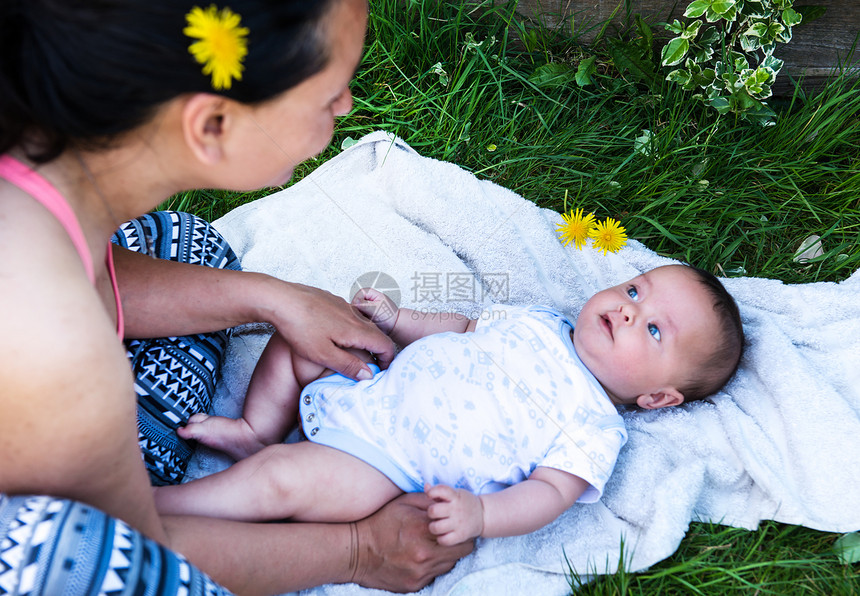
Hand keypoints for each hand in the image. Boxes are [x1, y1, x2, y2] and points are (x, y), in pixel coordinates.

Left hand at [265, 282, 394, 378]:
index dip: (387, 359)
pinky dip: (350, 327)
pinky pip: (348, 315)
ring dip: (363, 338)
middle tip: (369, 365)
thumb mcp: (323, 354)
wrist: (279, 299)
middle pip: (376, 333)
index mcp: (356, 329)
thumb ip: (348, 365)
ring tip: (351, 352)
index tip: (381, 370)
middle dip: (377, 350)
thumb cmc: (299, 328)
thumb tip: (368, 375)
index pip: (385, 344)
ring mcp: (343, 305)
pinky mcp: (331, 300)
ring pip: (362, 323)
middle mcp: (354, 314)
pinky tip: (333, 334)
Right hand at [351, 287, 399, 334]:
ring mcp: (366, 307)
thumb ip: (365, 305)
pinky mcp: (364, 314)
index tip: (358, 308)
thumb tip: (355, 301)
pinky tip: (365, 322)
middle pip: (356, 301)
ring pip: (355, 309)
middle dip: (357, 309)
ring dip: (358, 315)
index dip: (357, 300)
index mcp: (372, 293)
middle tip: (363, 316)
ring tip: (366, 319)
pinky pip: (357, 315)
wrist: (394, 326)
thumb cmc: (390, 316)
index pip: (359, 293)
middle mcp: (368, 299)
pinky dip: (360, 319)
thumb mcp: (377, 310)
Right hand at [352, 493, 473, 591]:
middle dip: (458, 542)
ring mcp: (420, 572)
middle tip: (450, 536)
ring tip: (434, 545)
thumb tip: (446, 501)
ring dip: (446, 555)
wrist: (356, 552)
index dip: (460, 528)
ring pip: (450, 564)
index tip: (457, 524)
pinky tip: (422, 556)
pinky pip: (435, 575)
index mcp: (422, 530)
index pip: (459, 533)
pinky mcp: (415, 585)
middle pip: (461, 552)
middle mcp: (424, 554)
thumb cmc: (380, 523)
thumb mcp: (403, 503)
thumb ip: (428, 500)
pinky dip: (433, 566)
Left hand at [425, 484, 483, 545]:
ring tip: (437, 525)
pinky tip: (443, 534)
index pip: (441, 490)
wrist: (483, 515)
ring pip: (436, 527)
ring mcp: (459, 523)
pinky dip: (441, 539)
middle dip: (430, 512)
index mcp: (455, 496)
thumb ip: (439, 491)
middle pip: (434, 511)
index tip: (430, 495)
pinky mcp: (461, 535)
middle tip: (435, 514)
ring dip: (433, 527)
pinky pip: (444, 540)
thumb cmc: (464, 503)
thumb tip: (426, 486)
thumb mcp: (455, 493)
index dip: (432, 491)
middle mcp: (456, 509)